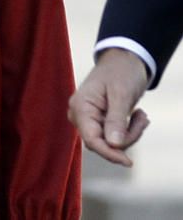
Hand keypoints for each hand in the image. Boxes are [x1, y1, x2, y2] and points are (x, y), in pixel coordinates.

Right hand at [67, 48, 149, 165]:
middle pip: (103, 143)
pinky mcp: (97, 121)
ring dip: (130, 132)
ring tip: (141, 114)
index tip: (128, 162)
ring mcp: (88, 119)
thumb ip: (116, 119)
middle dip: (127, 137)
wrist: (123, 60)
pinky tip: (136, 116)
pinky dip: (128, 130)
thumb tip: (114, 145)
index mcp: (80, 107)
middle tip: (142, 118)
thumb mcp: (121, 94)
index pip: (92, 139)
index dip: (109, 153)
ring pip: (110, 142)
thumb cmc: (120, 72)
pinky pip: (113, 136)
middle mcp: (80, 115)